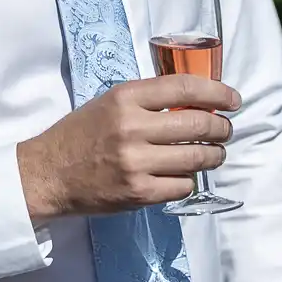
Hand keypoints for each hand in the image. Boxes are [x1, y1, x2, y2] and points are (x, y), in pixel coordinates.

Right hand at [16, 75, 239, 221]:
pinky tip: (184, 174)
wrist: (48, 173)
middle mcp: (132, 128)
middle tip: (226, 130)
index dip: (217, 92)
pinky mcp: (138, 193)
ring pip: (196, 158)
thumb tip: (197, 102)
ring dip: (214, 156)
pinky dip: (189, 179)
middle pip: (199, 125)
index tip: (233, 99)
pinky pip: (182, 185)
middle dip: (222, 128)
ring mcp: (136, 163)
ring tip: (214, 154)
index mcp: (125, 98)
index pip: (185, 88)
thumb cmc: (80, 134)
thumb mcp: (110, 102)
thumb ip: (148, 99)